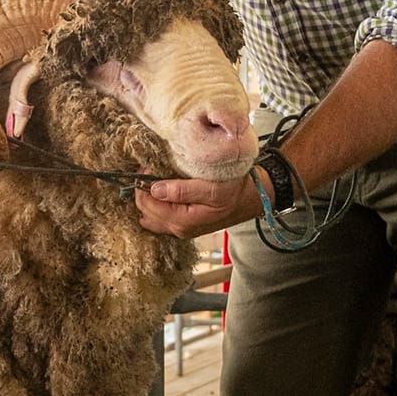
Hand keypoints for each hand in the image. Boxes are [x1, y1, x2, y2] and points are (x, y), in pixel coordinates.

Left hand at [134, 171, 260, 238]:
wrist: (253, 199)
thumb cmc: (236, 191)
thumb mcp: (212, 188)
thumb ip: (182, 191)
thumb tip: (154, 189)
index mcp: (182, 221)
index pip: (147, 205)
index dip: (142, 185)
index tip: (148, 166)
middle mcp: (179, 229)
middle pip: (145, 212)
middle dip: (143, 191)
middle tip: (150, 169)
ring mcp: (181, 229)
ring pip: (151, 217)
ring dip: (148, 199)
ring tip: (154, 179)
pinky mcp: (185, 225)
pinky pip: (161, 218)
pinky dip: (156, 205)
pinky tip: (162, 192)